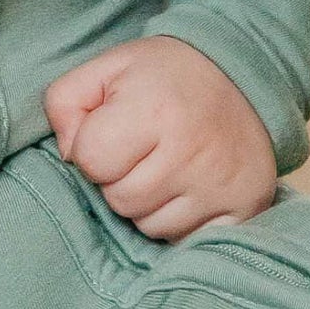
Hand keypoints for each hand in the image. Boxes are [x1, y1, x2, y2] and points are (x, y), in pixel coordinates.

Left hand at [42, 34, 277, 241]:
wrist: (240, 76)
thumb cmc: (162, 76)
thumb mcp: (106, 69)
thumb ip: (64, 102)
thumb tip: (68, 156)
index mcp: (154, 109)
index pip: (90, 160)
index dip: (92, 146)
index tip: (114, 128)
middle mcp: (191, 150)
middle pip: (119, 199)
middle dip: (119, 177)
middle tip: (144, 147)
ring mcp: (221, 184)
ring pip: (149, 225)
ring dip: (148, 202)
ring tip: (167, 164)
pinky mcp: (245, 208)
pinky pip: (185, 239)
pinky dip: (180, 219)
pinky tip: (189, 185)